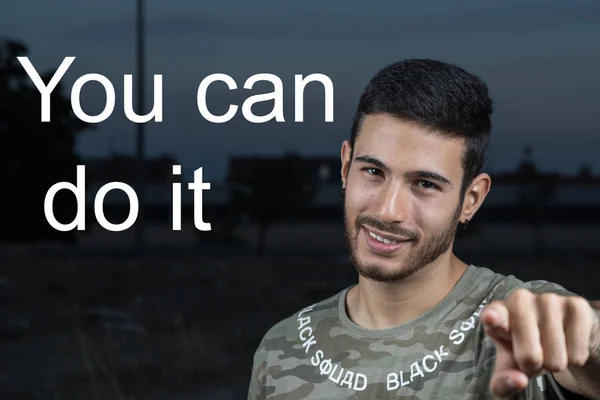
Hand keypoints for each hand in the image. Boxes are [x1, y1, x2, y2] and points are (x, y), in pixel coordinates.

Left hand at [480, 289, 599, 397]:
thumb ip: (503, 382)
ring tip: (549, 348)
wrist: (558, 335)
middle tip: (532, 356)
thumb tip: (518, 381)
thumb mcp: (509, 368)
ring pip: (555, 358)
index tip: (491, 319)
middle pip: (529, 355)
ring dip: (555, 363)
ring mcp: (548, 299)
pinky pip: (577, 352)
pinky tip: (566, 343)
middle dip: (533, 366)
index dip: (493, 318)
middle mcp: (520, 299)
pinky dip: (573, 358)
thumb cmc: (525, 348)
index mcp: (497, 313)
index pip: (493, 314)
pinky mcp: (575, 305)